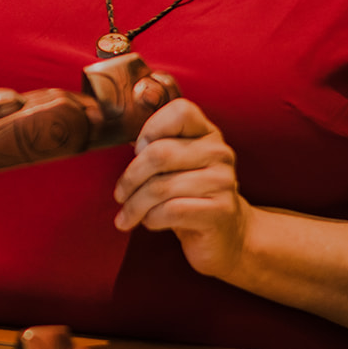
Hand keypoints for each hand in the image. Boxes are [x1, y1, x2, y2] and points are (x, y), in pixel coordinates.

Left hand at [112, 98, 249, 280]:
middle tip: (120, 194)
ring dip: (136, 205)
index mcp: (207, 134)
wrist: (227, 236)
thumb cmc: (190, 197)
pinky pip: (171, 210)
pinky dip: (151, 219)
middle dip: (130, 178)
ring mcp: (223, 182)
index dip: (151, 128)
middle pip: (159, 153)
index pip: (180, 112)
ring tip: (128, 215)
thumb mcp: (176, 167)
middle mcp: (219, 153)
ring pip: (161, 187)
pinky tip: (149, 222)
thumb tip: (123, 137)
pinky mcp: (221, 211)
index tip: (138, 151)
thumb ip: (157, 146)